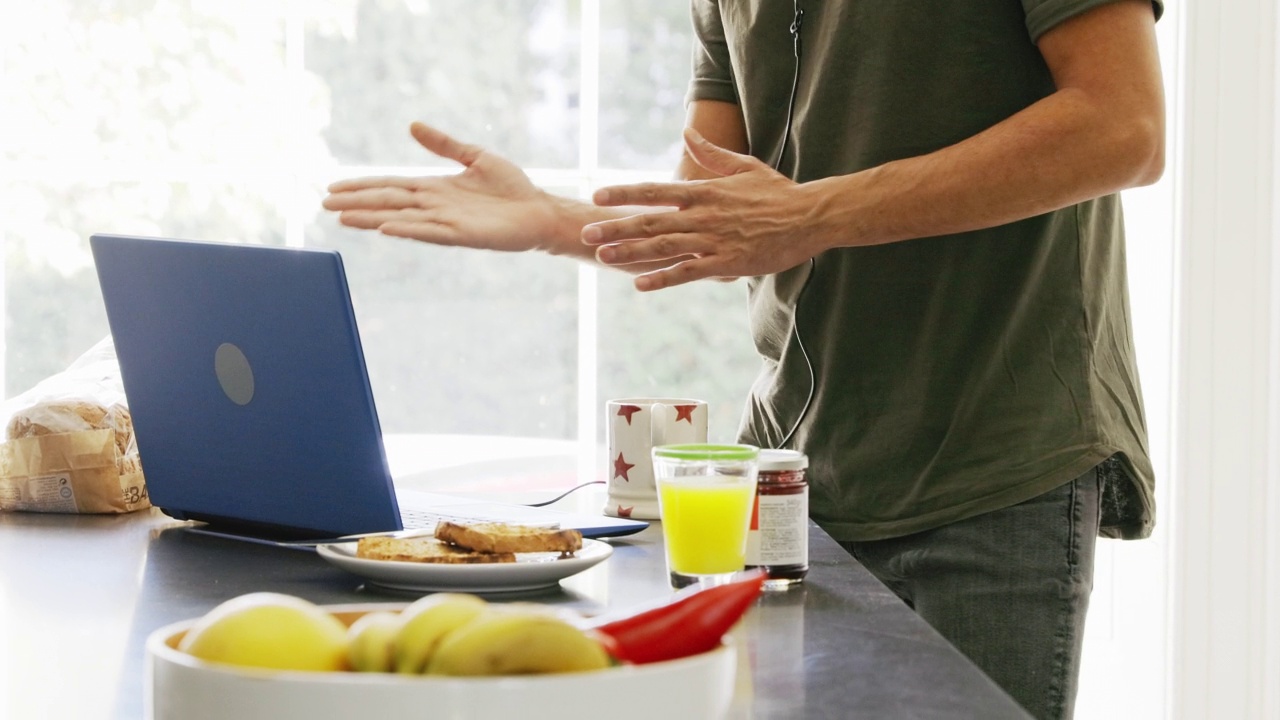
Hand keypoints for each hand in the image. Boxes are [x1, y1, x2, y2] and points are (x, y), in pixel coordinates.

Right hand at [323, 122, 555, 251]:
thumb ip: (444, 144)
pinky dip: (408, 230)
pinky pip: (430, 232)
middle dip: (356, 202)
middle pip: (388, 201)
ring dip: (372, 217)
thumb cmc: (511, 187)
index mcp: (435, 188)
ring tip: (344, 218)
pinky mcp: (463, 235)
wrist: (538, 211)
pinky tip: (386, 228)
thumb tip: (412, 125)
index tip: (334, 187)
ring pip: (401, 218)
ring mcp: (446, 222)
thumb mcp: (475, 156)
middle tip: (324, 205)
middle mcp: (435, 206)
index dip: (362, 185)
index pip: (390, 186)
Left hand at [582, 128, 823, 290]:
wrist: (810, 217)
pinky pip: (688, 272)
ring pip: (664, 247)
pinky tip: (640, 285)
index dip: (625, 193)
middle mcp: (703, 215)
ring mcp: (713, 240)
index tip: (598, 195)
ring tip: (603, 257)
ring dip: (631, 252)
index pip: (655, 191)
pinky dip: (663, 277)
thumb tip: (687, 133)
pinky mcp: (726, 263)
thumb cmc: (778, 192)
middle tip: (587, 234)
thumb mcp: (743, 166)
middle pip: (651, 221)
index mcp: (704, 191)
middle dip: (616, 227)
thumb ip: (711, 153)